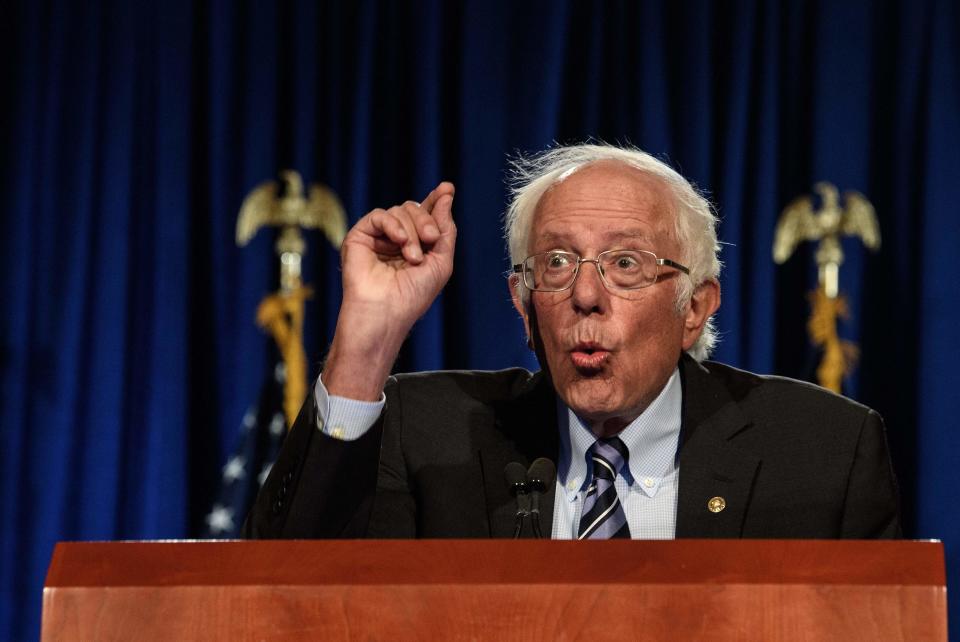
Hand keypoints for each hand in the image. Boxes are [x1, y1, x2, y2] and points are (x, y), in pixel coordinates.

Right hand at [323, 183, 455, 399]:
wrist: (386, 313)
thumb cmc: (413, 296)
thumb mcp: (441, 261)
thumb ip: (445, 228)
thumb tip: (446, 193)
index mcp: (416, 244)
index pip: (426, 214)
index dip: (437, 200)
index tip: (447, 188)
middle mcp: (396, 238)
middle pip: (415, 209)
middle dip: (427, 221)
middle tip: (431, 239)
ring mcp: (378, 237)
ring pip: (400, 210)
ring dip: (411, 231)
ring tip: (413, 257)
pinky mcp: (360, 236)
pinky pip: (380, 215)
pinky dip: (393, 226)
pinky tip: (398, 242)